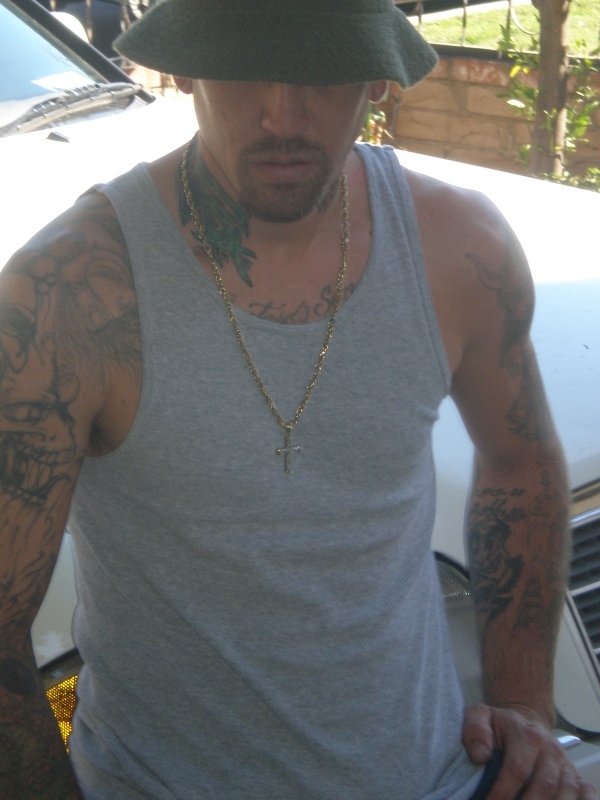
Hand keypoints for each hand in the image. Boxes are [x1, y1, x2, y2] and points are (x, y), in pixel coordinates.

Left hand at [462, 703, 597, 799]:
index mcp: (527, 736)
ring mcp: (565, 764)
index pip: (517, 770)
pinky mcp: (574, 776)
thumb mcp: (480, 716)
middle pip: (543, 787)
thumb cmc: (499, 725)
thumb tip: (479, 756)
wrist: (525, 722)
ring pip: (565, 794)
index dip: (502, 793)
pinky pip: (584, 793)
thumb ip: (474, 730)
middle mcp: (550, 750)